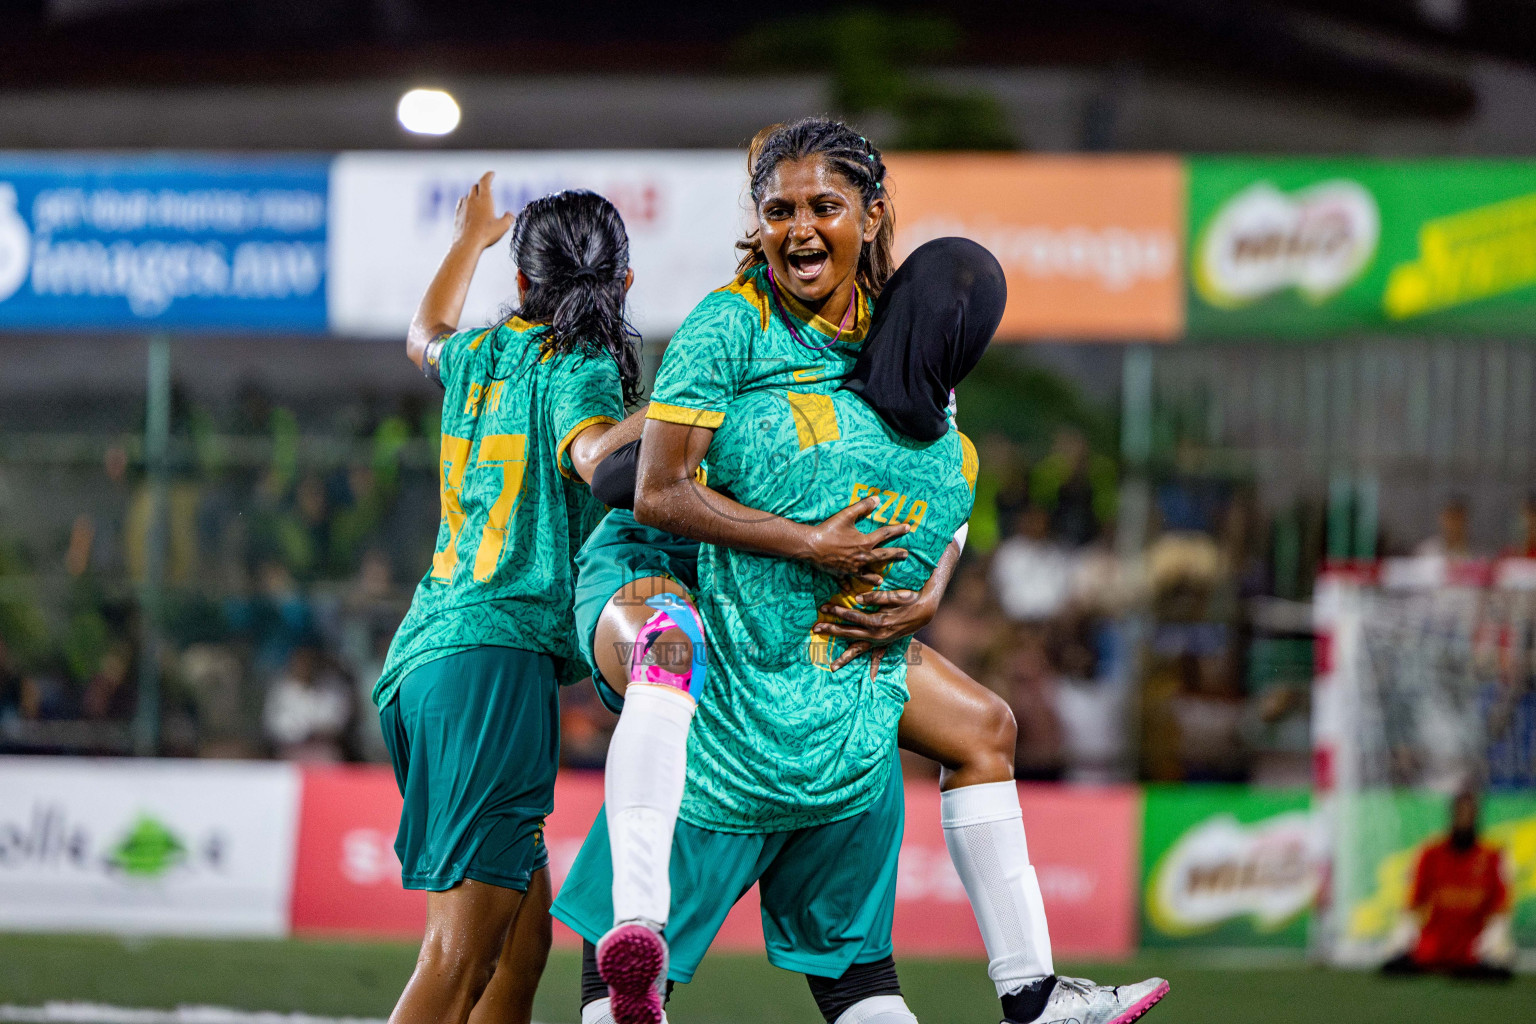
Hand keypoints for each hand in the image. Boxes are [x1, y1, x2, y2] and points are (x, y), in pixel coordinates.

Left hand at [452, 171, 513, 251]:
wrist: (467, 244)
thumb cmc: (486, 235)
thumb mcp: (503, 227)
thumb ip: (508, 218)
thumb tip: (511, 214)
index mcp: (485, 199)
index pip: (485, 181)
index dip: (489, 175)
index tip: (492, 173)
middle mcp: (472, 200)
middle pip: (475, 186)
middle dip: (482, 186)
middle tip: (488, 187)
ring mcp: (463, 207)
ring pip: (468, 195)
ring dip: (473, 195)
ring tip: (478, 199)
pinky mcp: (457, 214)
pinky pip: (461, 204)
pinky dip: (466, 202)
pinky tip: (468, 206)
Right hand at [801, 496, 910, 574]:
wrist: (811, 546)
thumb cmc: (829, 530)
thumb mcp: (846, 515)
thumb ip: (862, 507)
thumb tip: (877, 499)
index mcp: (865, 543)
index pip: (885, 534)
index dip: (897, 530)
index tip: (908, 528)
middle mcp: (861, 557)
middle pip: (882, 556)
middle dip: (895, 554)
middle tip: (906, 555)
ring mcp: (851, 568)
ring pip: (866, 574)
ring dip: (874, 577)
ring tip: (880, 580)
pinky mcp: (840, 573)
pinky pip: (845, 581)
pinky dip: (847, 585)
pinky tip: (849, 590)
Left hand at [814, 586, 939, 670]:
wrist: (927, 609)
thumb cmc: (910, 599)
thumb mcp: (895, 595)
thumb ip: (876, 597)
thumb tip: (856, 599)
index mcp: (878, 621)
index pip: (852, 616)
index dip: (837, 611)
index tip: (824, 608)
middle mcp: (878, 634)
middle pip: (850, 634)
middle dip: (832, 631)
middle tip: (815, 629)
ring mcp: (882, 641)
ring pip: (860, 650)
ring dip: (845, 658)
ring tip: (832, 667)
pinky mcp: (887, 643)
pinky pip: (879, 657)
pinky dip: (875, 668)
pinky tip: (871, 679)